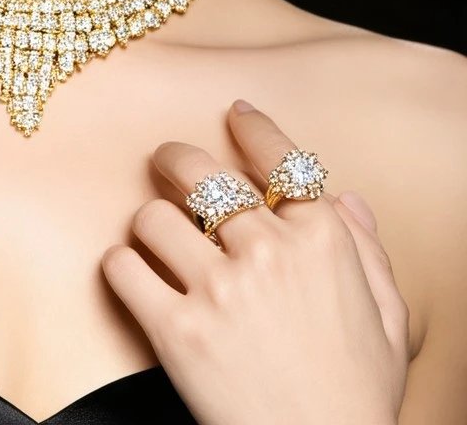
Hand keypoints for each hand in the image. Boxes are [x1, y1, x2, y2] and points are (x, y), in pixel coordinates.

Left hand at [101, 102, 408, 424]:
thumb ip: (367, 250)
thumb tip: (348, 198)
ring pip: (154, 216)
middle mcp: (268, 252)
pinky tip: (130, 271)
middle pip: (202, 174)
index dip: (253, 127)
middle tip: (166, 161)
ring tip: (152, 233)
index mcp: (322, 240)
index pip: (280, 158)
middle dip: (176, 159)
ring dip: (149, 220)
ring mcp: (219, 290)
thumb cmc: (356, 395)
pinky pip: (124, 269)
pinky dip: (120, 265)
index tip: (235, 113)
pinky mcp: (177, 332)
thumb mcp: (388, 319)